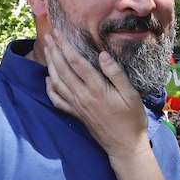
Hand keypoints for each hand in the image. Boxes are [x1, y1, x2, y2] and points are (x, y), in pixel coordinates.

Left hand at [43, 31, 148, 159]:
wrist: (125, 146)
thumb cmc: (132, 119)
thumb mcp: (131, 94)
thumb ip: (116, 74)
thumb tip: (102, 55)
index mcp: (96, 89)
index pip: (76, 62)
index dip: (66, 46)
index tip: (59, 33)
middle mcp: (82, 97)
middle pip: (63, 70)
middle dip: (54, 51)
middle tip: (48, 36)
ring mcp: (77, 106)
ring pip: (57, 82)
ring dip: (50, 65)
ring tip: (47, 51)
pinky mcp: (76, 114)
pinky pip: (57, 100)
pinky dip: (49, 89)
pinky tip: (47, 80)